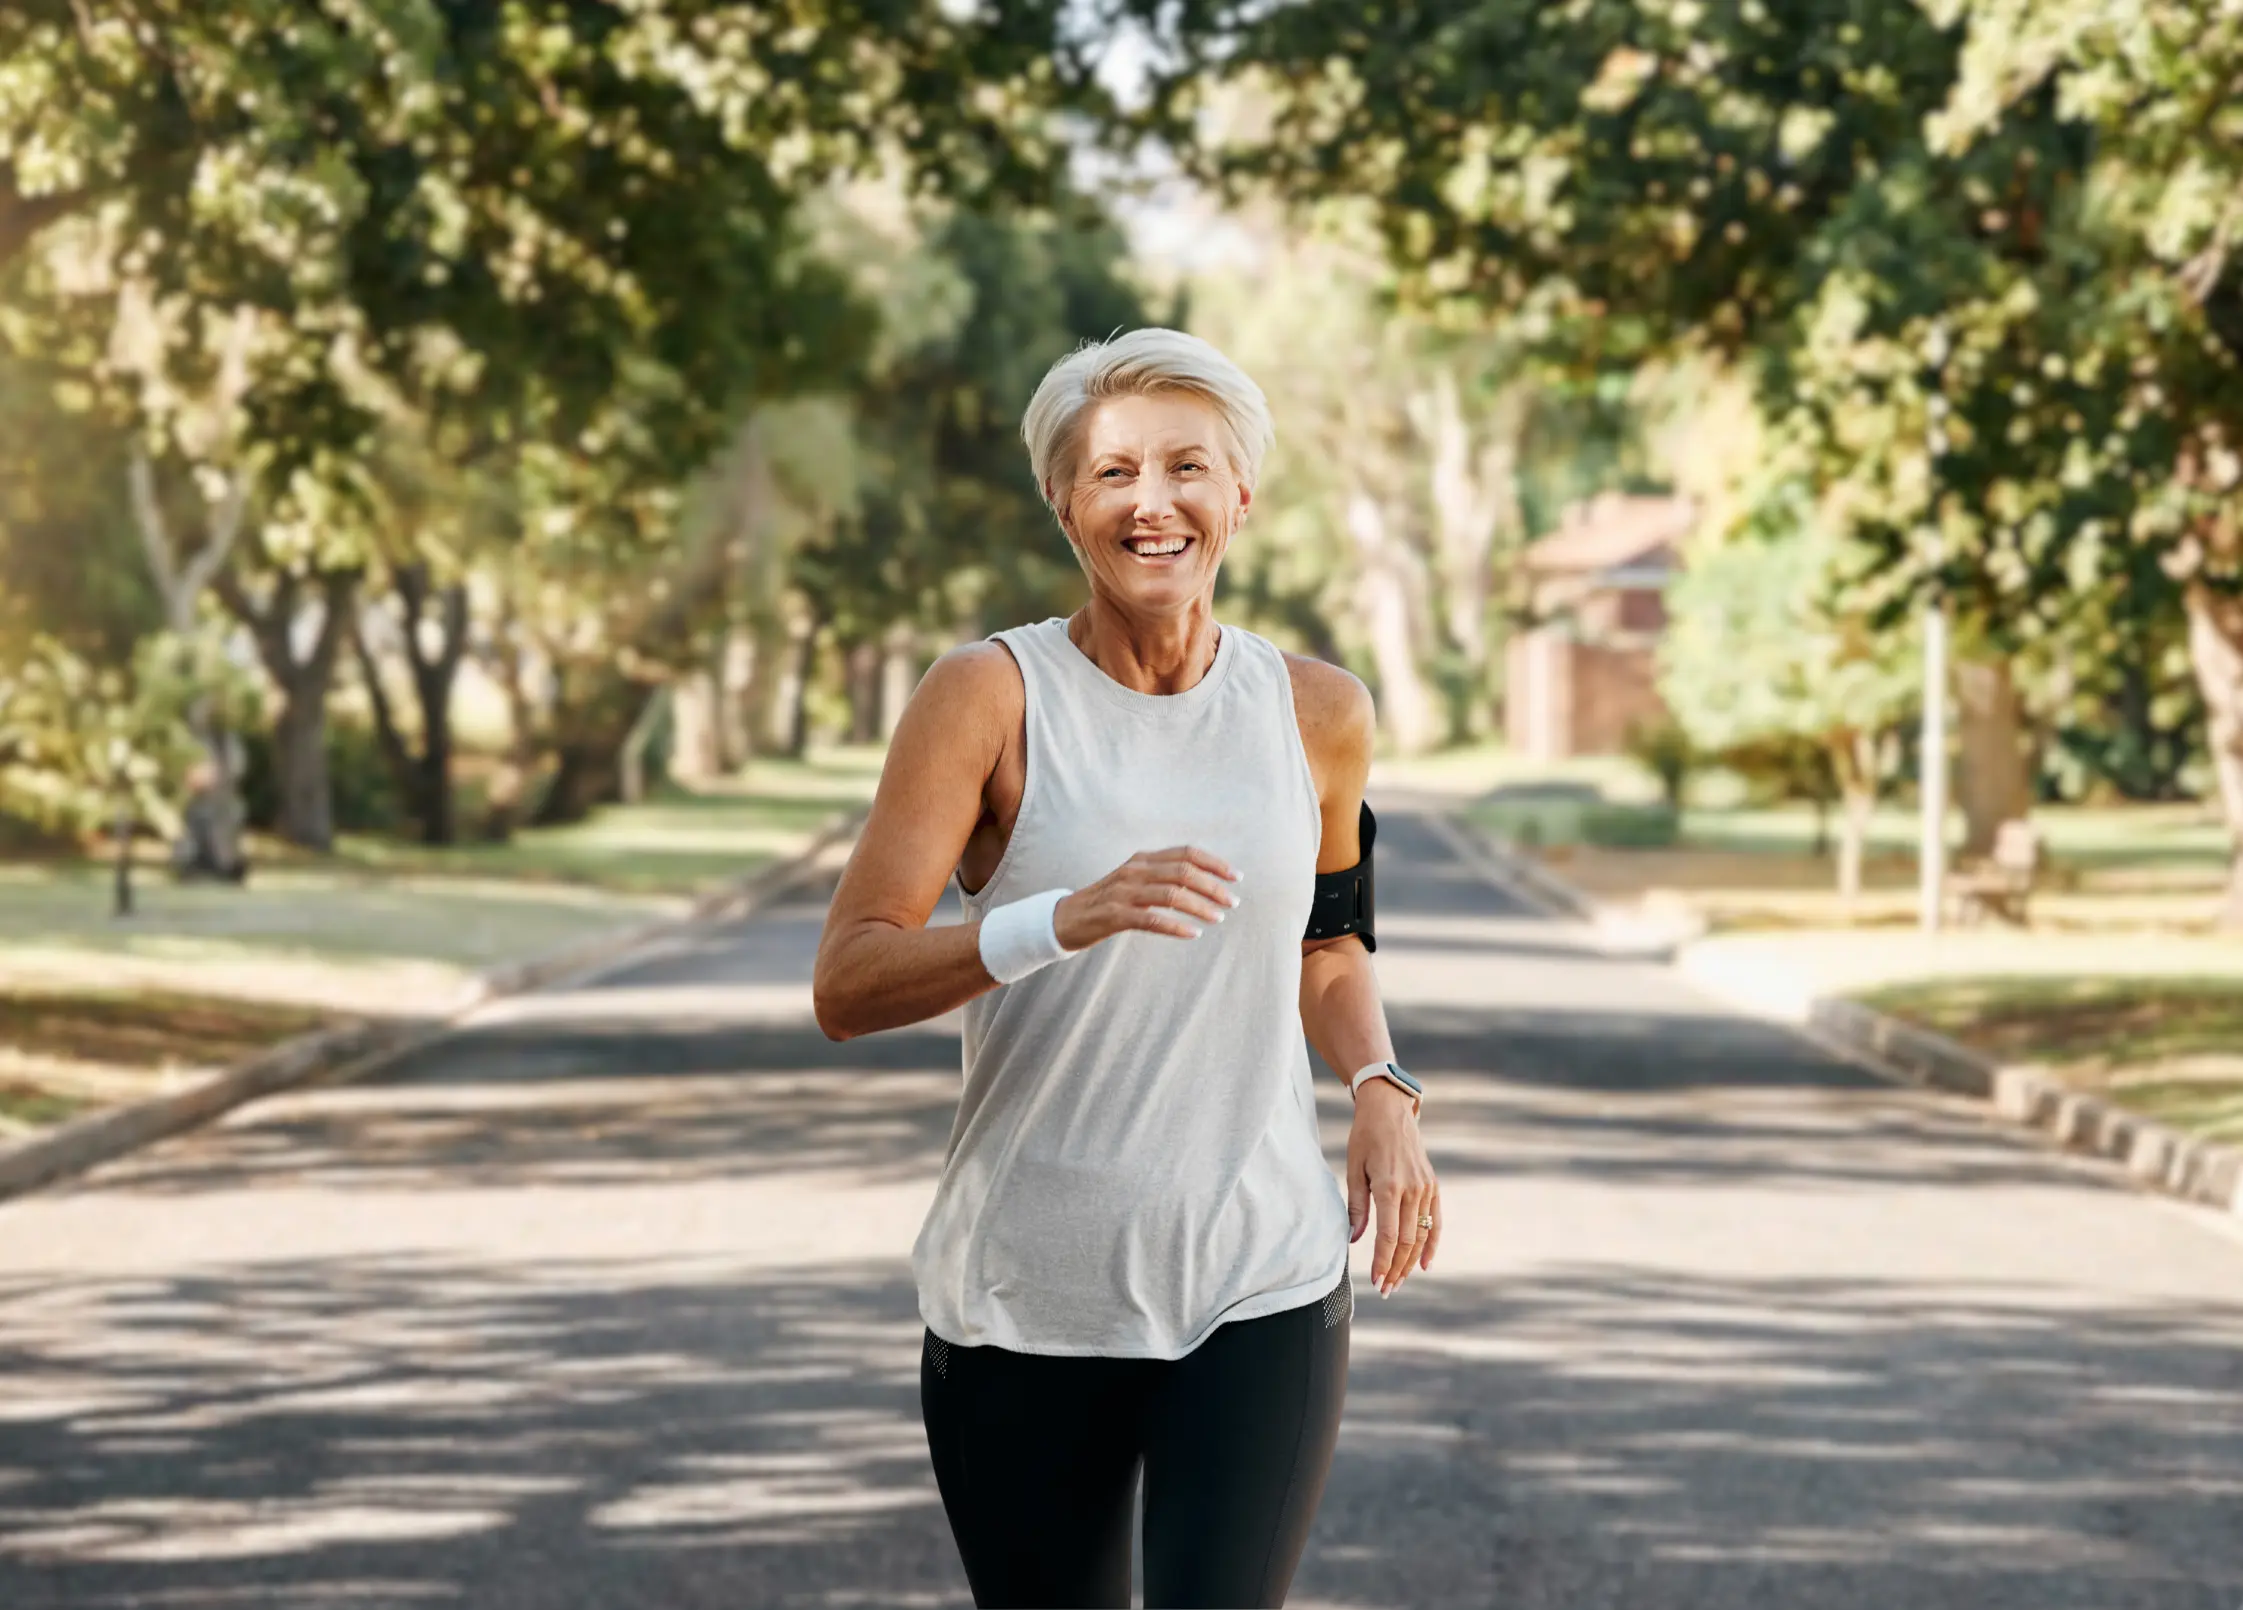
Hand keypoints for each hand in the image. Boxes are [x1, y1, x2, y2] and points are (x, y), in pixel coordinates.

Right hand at [1053, 847, 1239, 948]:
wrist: (1066, 918)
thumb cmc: (1107, 901)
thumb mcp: (1135, 880)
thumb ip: (1162, 876)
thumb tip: (1202, 881)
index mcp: (1143, 859)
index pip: (1186, 853)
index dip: (1214, 863)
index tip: (1236, 877)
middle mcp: (1135, 871)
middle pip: (1184, 872)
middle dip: (1213, 886)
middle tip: (1233, 902)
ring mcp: (1124, 892)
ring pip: (1172, 895)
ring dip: (1200, 907)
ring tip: (1218, 918)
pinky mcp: (1115, 915)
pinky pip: (1152, 920)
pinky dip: (1176, 927)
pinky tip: (1193, 934)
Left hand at [1347, 1078, 1438, 1296]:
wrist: (1390, 1109)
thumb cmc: (1365, 1137)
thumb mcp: (1353, 1168)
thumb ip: (1356, 1206)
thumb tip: (1353, 1239)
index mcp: (1388, 1186)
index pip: (1388, 1236)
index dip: (1382, 1262)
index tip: (1376, 1281)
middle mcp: (1411, 1189)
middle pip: (1406, 1242)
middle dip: (1395, 1269)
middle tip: (1386, 1289)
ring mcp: (1426, 1188)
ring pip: (1421, 1236)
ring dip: (1410, 1262)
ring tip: (1398, 1281)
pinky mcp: (1433, 1186)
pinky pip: (1436, 1222)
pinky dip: (1431, 1245)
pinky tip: (1424, 1265)